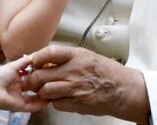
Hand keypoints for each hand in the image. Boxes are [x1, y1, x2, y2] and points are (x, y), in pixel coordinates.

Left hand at [0, 55, 48, 112]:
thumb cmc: (0, 77)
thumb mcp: (13, 65)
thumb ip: (25, 61)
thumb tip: (37, 55)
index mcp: (14, 77)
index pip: (29, 75)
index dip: (37, 72)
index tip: (47, 69)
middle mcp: (18, 87)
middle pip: (32, 86)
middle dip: (41, 83)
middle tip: (52, 80)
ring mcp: (20, 97)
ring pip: (34, 97)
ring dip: (43, 94)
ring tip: (53, 90)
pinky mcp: (21, 106)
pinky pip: (33, 106)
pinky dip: (41, 104)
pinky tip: (49, 100)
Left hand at [22, 46, 148, 121]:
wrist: (124, 90)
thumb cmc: (108, 73)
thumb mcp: (88, 57)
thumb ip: (68, 58)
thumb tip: (46, 61)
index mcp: (78, 56)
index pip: (49, 53)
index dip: (36, 58)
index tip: (33, 62)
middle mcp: (75, 71)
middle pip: (42, 74)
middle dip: (33, 78)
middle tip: (32, 79)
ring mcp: (75, 88)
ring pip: (46, 90)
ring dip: (42, 91)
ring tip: (44, 89)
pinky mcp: (77, 103)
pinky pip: (56, 103)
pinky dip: (54, 101)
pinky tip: (59, 97)